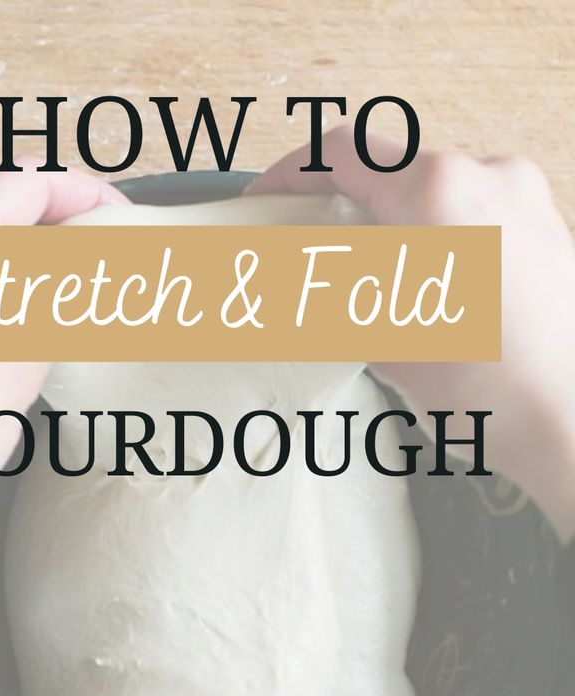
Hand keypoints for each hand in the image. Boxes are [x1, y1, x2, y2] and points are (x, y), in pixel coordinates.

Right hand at [248, 128, 574, 540]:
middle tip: (322, 261)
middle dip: (349, 214)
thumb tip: (286, 285)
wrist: (570, 422)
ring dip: (397, 230)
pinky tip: (433, 297)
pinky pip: (475, 214)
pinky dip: (439, 240)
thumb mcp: (384, 341)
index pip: (344, 153)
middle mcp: (486, 176)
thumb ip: (326, 299)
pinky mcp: (546, 225)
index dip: (294, 174)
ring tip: (384, 293)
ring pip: (434, 195)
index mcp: (436, 191)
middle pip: (391, 173)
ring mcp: (523, 197)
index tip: (270, 199)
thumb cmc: (489, 388)